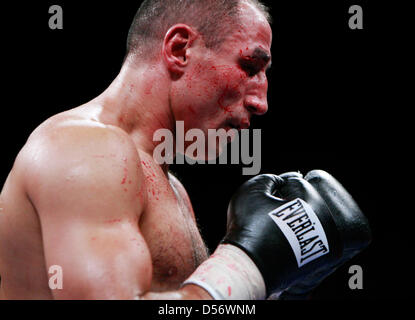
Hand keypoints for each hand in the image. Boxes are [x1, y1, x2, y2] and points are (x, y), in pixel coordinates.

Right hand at [222, 170, 370, 296]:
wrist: (249, 267)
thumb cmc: (248, 227)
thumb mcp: (251, 190)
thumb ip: (268, 179)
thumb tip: (279, 183)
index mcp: (311, 201)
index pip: (294, 182)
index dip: (274, 187)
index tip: (263, 197)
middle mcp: (324, 221)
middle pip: (303, 202)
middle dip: (286, 204)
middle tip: (266, 214)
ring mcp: (324, 242)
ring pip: (306, 220)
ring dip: (291, 219)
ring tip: (270, 228)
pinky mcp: (319, 258)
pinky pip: (307, 238)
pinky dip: (295, 236)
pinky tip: (277, 241)